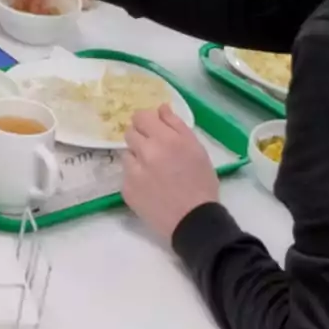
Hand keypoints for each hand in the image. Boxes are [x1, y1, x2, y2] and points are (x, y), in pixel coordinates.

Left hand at [123, 105, 219, 243]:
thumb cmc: (201, 182)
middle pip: (130, 133)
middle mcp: (145, 152)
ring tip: (154, 172)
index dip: (145, 121)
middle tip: (154, 151)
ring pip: (127, 154)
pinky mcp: (126, 189)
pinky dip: (135, 178)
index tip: (152, 129)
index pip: (140, 116)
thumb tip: (160, 108)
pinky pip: (126, 175)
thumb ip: (176, 125)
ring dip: (137, 158)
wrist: (193, 220)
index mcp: (165, 139)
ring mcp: (133, 171)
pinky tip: (150, 187)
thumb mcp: (197, 148)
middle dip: (141, 138)